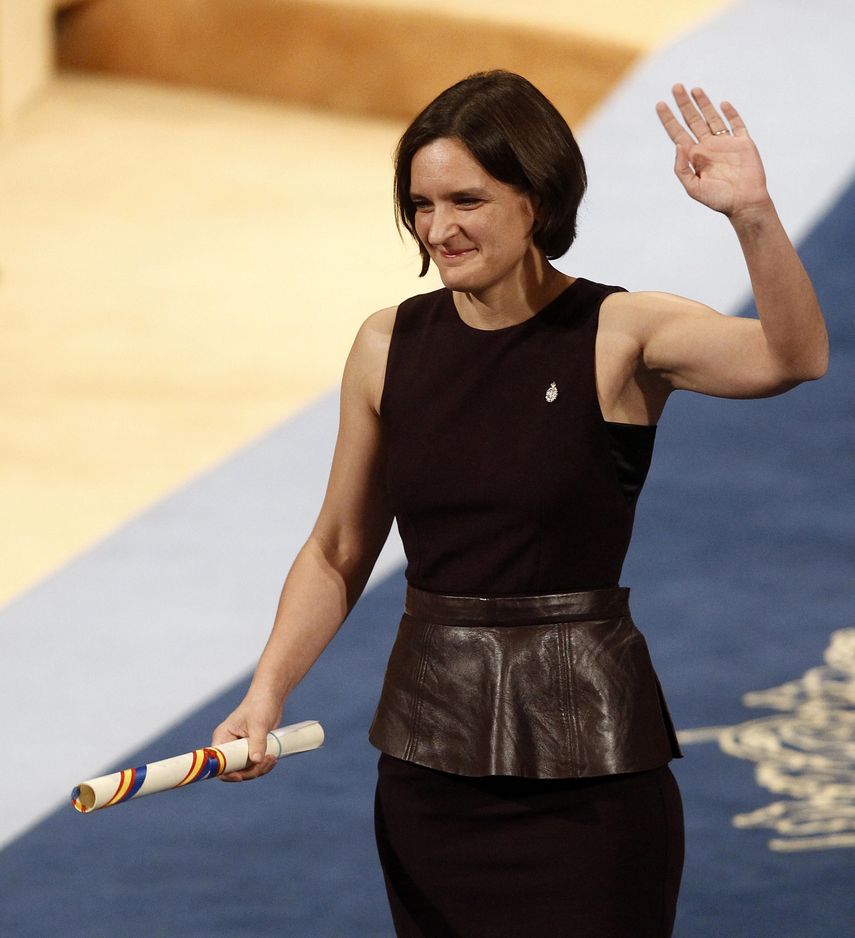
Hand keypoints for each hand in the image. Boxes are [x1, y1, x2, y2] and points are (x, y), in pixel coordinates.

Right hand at [212, 696, 281, 781]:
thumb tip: (256, 761)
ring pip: (245, 770)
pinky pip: (254, 765)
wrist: (271, 698)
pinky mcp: (250, 750)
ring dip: (259, 769)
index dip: (227, 772)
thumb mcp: (258, 724)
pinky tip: (273, 758)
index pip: (217, 762)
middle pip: (233, 770)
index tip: (241, 776)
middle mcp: (228, 746)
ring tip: (273, 758)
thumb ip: (257, 742)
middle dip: (249, 771)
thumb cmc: (260, 705)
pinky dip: (263, 766)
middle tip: (265, 762)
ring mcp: (239, 749)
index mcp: (222, 738)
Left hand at [656, 84, 770, 220]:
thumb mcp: (692, 188)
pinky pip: (736, 123)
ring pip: (712, 117)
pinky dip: (730, 113)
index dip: (668, 119)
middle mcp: (708, 147)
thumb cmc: (718, 199)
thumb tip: (677, 145)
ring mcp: (726, 143)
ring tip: (694, 89)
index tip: (660, 104)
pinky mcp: (743, 142)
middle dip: (684, 104)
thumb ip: (682, 168)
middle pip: (693, 120)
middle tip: (676, 87)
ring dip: (704, 103)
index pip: (678, 133)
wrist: (744, 203)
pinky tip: (722, 104)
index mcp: (694, 157)